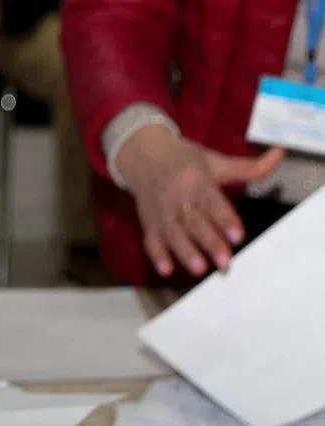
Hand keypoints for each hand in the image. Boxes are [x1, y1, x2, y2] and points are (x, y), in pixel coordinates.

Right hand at [116, 124, 284, 277]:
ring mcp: (161, 214)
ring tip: (199, 269)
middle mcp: (177, 198)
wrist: (145, 158)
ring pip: (173, 235)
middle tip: (225, 263)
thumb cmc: (185, 161)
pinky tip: (167, 270)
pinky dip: (158, 257)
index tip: (237, 237)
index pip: (212, 203)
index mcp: (195, 181)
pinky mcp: (149, 225)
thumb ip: (248, 167)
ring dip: (185, 253)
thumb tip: (279, 154)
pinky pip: (151, 242)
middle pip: (194, 223)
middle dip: (209, 243)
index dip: (225, 220)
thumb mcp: (216, 161)